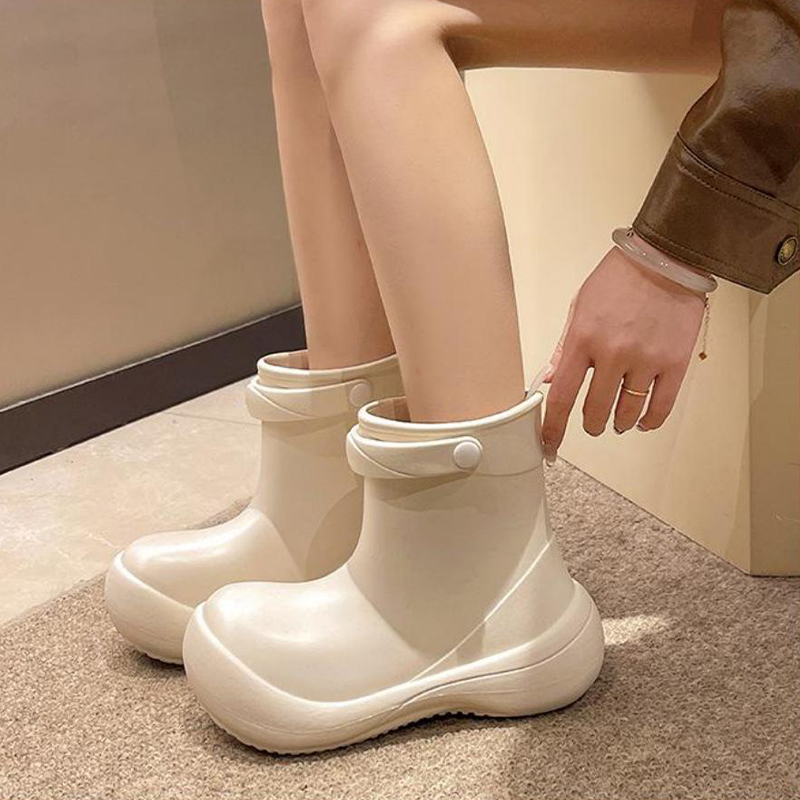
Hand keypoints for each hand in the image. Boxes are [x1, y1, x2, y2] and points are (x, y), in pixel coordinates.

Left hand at [541, 246, 705, 462]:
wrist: (665, 258)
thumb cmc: (619, 279)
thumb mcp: (579, 307)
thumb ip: (564, 347)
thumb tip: (550, 380)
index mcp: (582, 339)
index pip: (562, 396)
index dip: (553, 428)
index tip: (550, 444)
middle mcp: (612, 354)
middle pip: (595, 411)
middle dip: (590, 425)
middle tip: (592, 424)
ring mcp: (645, 360)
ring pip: (626, 413)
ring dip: (617, 423)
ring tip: (616, 420)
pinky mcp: (675, 363)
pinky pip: (660, 407)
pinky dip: (648, 421)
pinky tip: (641, 421)